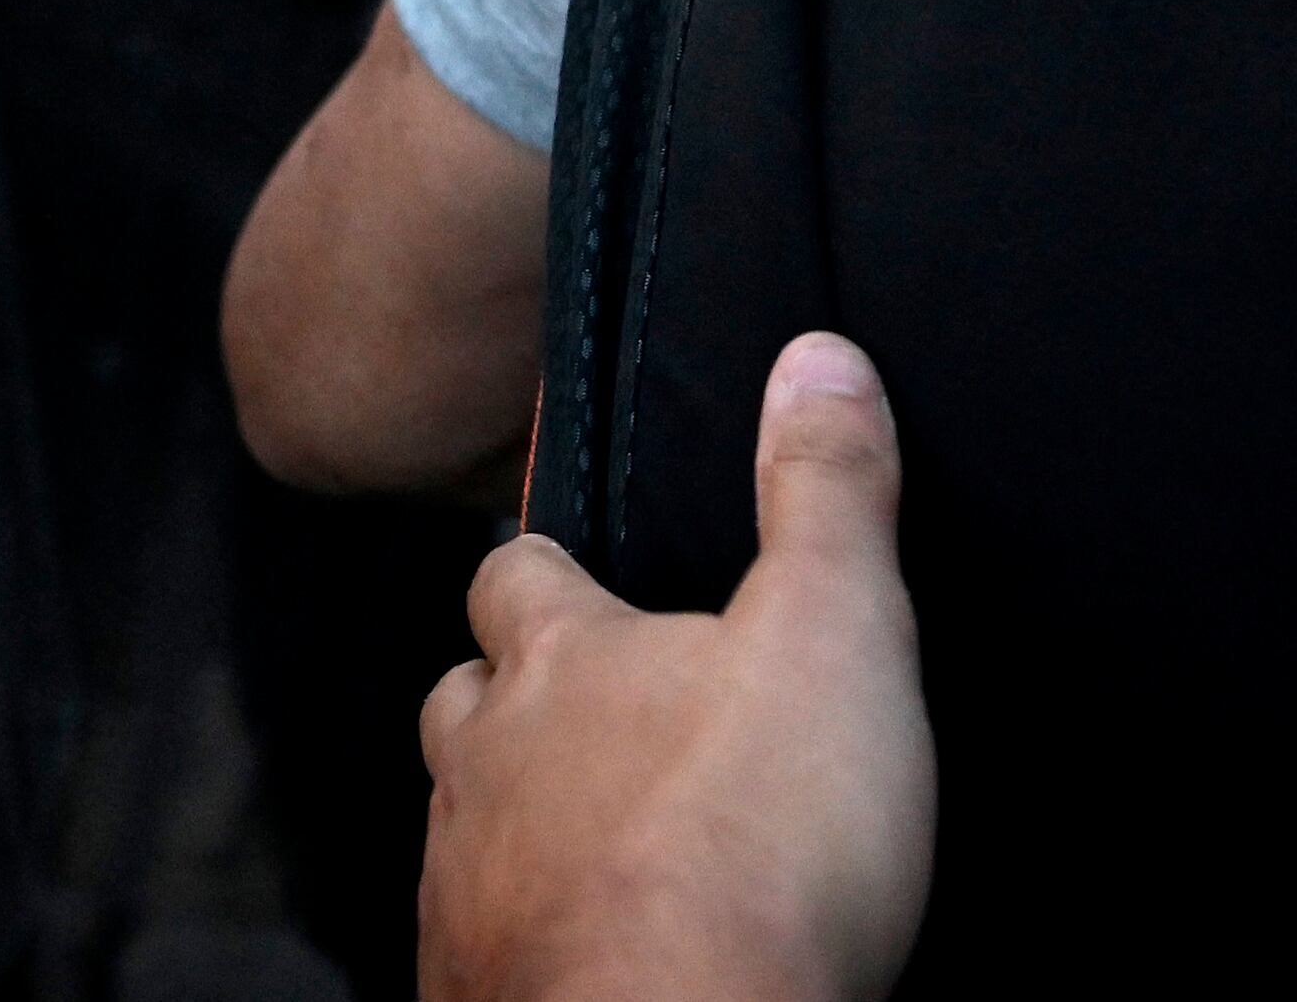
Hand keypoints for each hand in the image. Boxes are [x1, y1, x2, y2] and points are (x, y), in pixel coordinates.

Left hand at [416, 334, 934, 1001]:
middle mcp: (484, 770)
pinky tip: (588, 951)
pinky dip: (526, 939)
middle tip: (585, 710)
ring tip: (593, 836)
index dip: (544, 566)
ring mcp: (467, 895)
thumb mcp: (834, 635)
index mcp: (557, 665)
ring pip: (462, 828)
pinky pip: (482, 950)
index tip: (572, 562)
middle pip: (463, 702)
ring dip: (513, 821)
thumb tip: (820, 358)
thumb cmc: (756, 847)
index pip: (514, 576)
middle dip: (509, 697)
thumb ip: (828, 495)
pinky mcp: (477, 998)